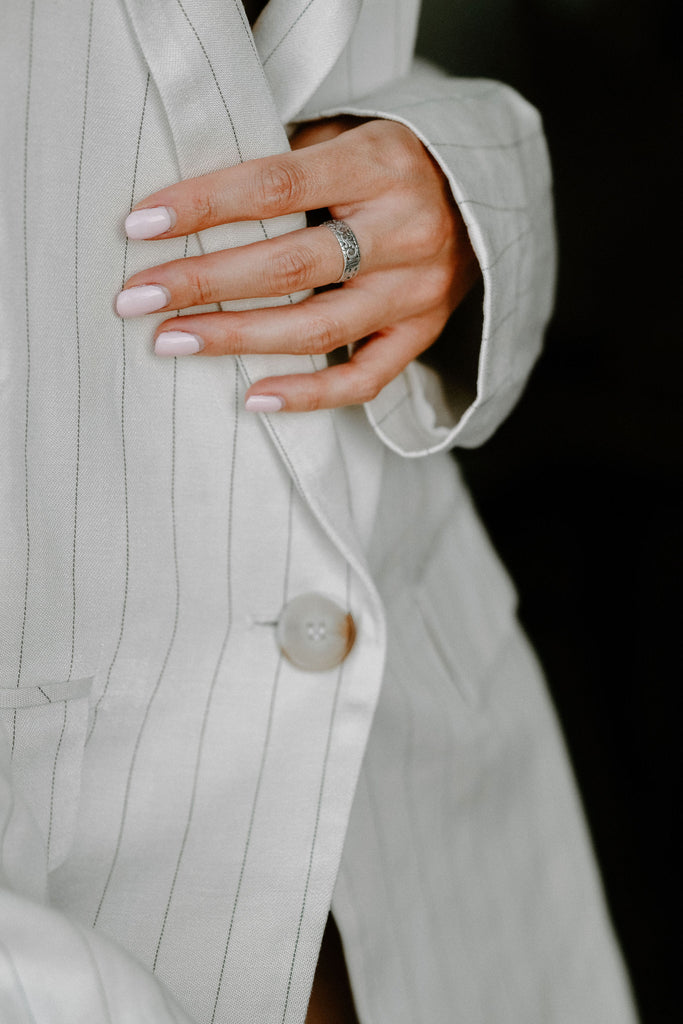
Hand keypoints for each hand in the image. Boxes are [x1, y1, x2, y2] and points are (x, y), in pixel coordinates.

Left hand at [116, 118, 479, 412]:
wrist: (481, 205)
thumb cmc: (392, 167)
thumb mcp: (348, 138)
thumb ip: (289, 164)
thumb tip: (198, 208)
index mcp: (380, 165)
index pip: (277, 184)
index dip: (205, 206)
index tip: (141, 226)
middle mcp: (404, 231)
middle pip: (289, 264)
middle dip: (203, 281)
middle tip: (137, 297)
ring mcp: (416, 292)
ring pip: (318, 327)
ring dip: (237, 338)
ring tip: (172, 341)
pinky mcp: (420, 335)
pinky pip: (365, 379)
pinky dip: (309, 395)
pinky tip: (253, 400)